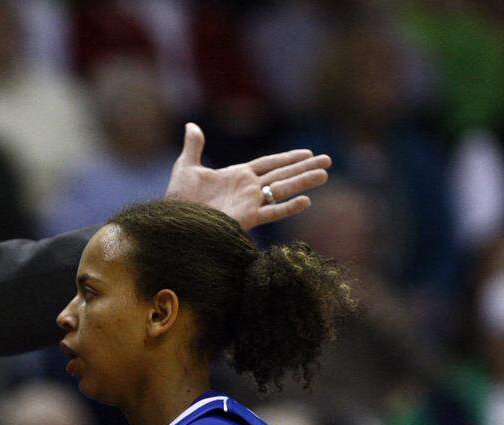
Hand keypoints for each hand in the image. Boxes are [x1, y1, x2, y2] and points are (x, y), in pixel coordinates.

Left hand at [164, 123, 330, 228]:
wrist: (175, 220)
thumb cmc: (179, 198)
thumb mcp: (186, 167)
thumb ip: (194, 146)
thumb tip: (192, 125)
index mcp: (238, 175)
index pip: (269, 164)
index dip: (288, 158)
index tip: (308, 153)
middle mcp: (248, 188)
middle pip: (282, 174)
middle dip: (305, 167)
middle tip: (329, 161)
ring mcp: (250, 203)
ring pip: (282, 189)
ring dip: (303, 182)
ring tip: (324, 175)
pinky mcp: (247, 218)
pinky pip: (271, 212)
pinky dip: (287, 207)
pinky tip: (305, 201)